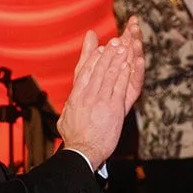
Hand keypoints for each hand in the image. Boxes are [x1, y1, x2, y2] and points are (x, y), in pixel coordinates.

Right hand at [58, 19, 143, 171]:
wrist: (82, 150)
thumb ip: (69, 108)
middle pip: (97, 69)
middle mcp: (87, 94)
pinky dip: (123, 74)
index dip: (92, 57)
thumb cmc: (74, 138)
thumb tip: (69, 105)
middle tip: (113, 41)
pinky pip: (119, 86)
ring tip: (123, 47)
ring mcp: (100, 100)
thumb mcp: (64, 119)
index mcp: (76, 96)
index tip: (98, 47)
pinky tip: (128, 64)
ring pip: (109, 74)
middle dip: (107, 53)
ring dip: (117, 59)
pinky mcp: (112, 107)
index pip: (84, 71)